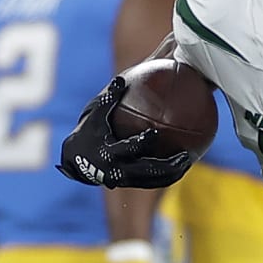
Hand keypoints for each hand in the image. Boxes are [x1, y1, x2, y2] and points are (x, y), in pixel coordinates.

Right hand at [58, 76, 193, 189]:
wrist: (75, 161)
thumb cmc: (87, 132)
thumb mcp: (95, 115)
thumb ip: (109, 98)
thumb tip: (123, 78)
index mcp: (108, 152)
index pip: (127, 148)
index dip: (142, 142)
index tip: (155, 133)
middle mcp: (117, 170)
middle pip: (146, 171)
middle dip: (167, 166)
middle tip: (184, 156)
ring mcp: (124, 180)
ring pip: (152, 181)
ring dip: (171, 175)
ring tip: (188, 163)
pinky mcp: (129, 184)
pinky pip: (151, 183)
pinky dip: (166, 177)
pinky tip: (181, 167)